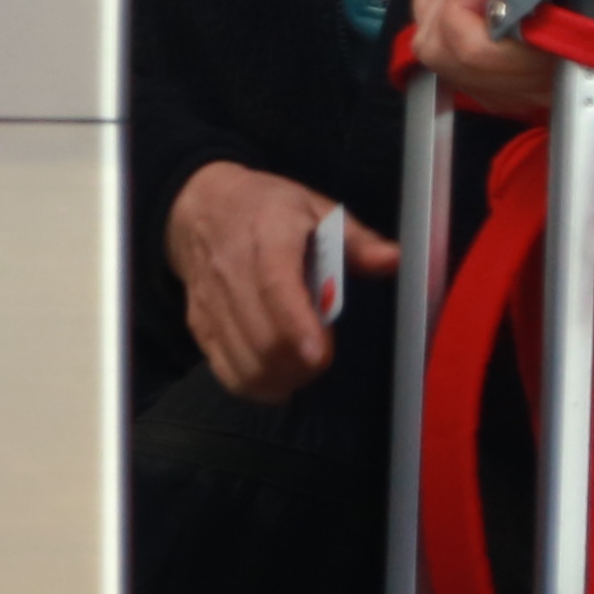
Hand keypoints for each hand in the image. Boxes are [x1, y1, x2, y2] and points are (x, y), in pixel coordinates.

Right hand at [169, 158, 388, 402]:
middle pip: (262, 337)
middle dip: (300, 362)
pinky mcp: (200, 325)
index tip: (320, 354)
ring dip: (282, 377)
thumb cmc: (266, 208)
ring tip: (302, 365)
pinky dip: (256, 384)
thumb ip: (356, 240)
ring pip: (245, 362)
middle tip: (323, 354)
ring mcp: (211, 302)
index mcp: (267, 235)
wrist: (201, 208)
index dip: (297, 325)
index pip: (275, 286)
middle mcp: (232, 270)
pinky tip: (277, 374)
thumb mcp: (315, 209)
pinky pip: (226, 371)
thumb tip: (394, 260)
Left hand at [400, 0, 593, 118]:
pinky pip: (440, 54)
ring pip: (437, 55)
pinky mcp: (491, 83)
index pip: (479, 50)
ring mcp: (508, 90)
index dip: (462, 1)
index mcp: (557, 52)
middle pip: (449, 55)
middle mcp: (530, 84)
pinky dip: (437, 14)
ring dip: (438, 3)